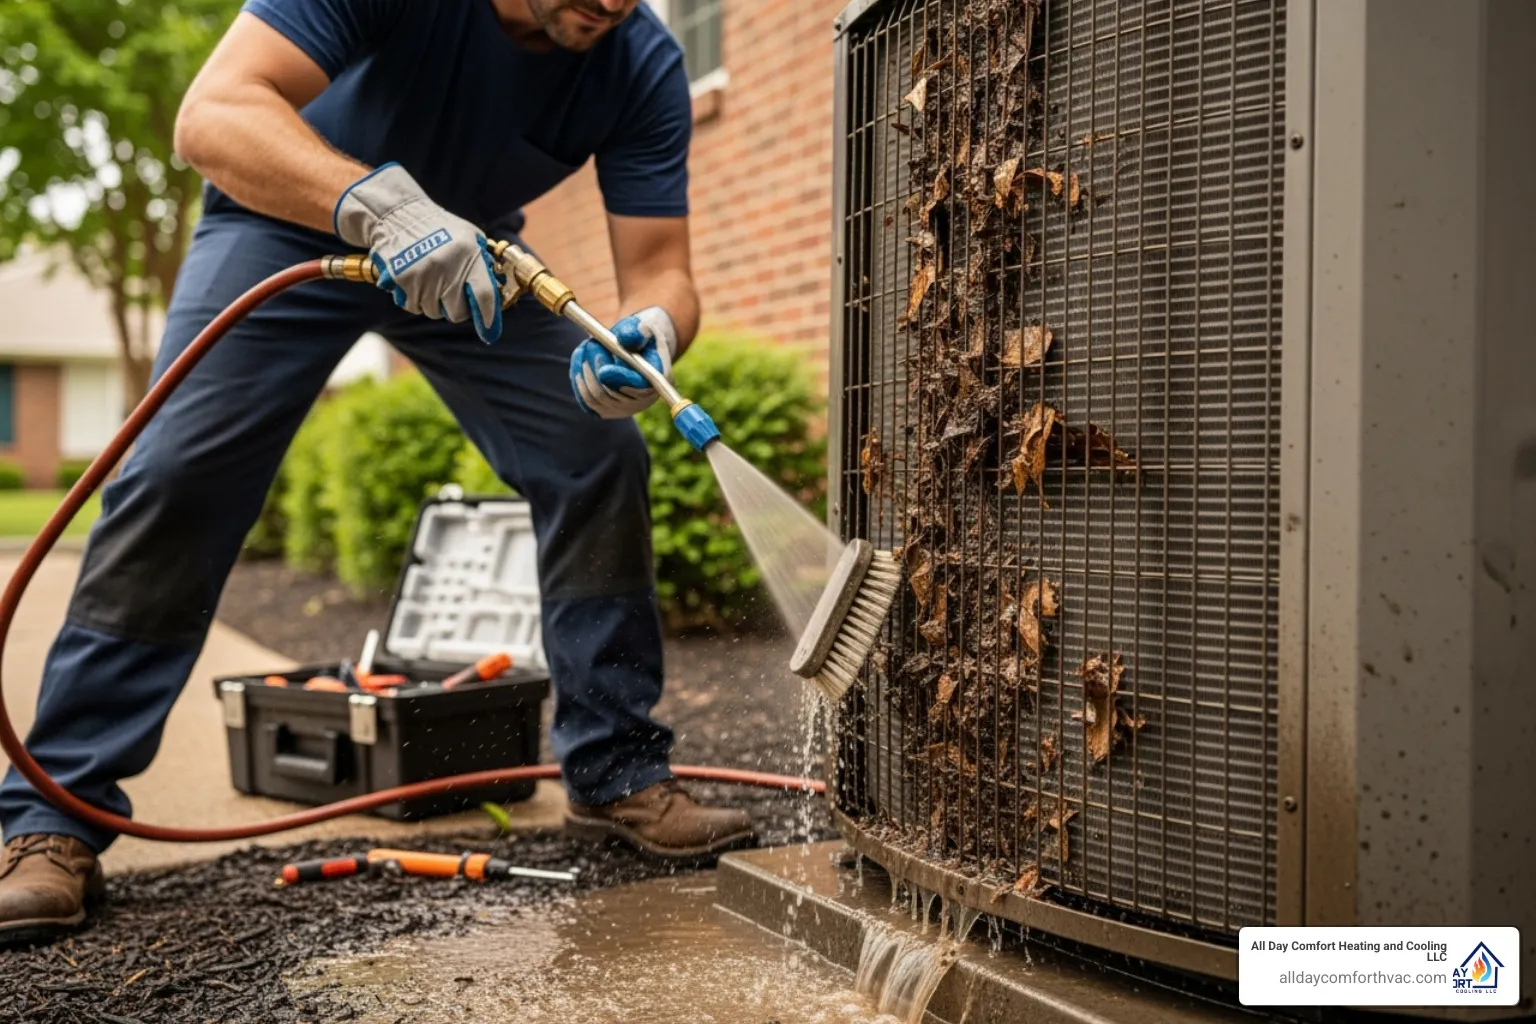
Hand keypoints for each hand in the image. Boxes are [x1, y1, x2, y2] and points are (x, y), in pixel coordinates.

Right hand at [334, 162, 504, 342]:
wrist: (398, 214)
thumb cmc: (439, 227)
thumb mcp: (469, 236)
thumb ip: (482, 263)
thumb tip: (494, 293)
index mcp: (469, 254)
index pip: (483, 295)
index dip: (488, 317)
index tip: (489, 331)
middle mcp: (447, 266)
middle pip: (456, 313)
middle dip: (456, 309)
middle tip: (451, 295)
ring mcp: (423, 274)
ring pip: (432, 312)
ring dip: (433, 303)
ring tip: (430, 280)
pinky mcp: (402, 279)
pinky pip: (412, 306)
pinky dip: (414, 299)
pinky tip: (415, 280)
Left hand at [569, 307, 677, 418]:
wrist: (639, 348)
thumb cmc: (641, 336)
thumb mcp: (645, 327)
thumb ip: (638, 331)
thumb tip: (624, 338)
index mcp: (658, 381)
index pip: (639, 388)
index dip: (620, 379)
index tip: (603, 369)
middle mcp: (643, 401)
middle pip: (612, 394)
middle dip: (596, 368)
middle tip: (590, 343)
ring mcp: (623, 409)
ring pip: (595, 397)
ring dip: (584, 370)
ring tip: (587, 346)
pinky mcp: (606, 411)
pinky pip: (586, 401)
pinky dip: (578, 380)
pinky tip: (580, 360)